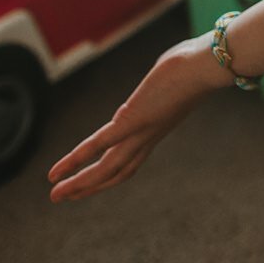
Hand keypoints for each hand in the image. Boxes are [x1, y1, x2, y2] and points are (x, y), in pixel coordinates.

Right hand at [46, 36, 228, 203]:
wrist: (208, 65)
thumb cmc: (197, 64)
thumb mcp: (175, 76)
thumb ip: (166, 80)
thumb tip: (167, 68)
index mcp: (156, 128)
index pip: (130, 159)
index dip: (108, 174)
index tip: (89, 182)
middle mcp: (148, 136)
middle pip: (115, 171)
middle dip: (89, 186)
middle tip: (63, 198)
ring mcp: (140, 131)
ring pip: (105, 167)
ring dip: (78, 184)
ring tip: (55, 196)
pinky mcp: (132, 121)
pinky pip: (99, 145)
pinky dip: (76, 160)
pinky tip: (58, 171)